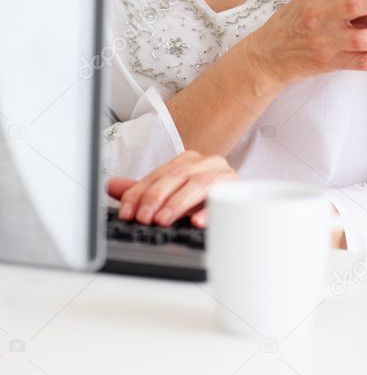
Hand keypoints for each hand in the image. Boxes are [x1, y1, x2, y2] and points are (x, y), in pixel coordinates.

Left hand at [107, 150, 237, 226]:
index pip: (157, 174)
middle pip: (177, 176)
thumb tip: (110, 185)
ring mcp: (223, 174)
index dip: (139, 193)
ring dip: (178, 203)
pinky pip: (224, 197)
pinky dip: (209, 210)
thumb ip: (142, 191)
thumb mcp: (171, 197)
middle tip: (143, 218)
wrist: (240, 204)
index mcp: (187, 161)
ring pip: (198, 183)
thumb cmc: (202, 201)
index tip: (126, 213)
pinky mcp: (239, 190)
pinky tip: (197, 221)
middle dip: (156, 198)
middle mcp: (206, 162)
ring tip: (163, 219)